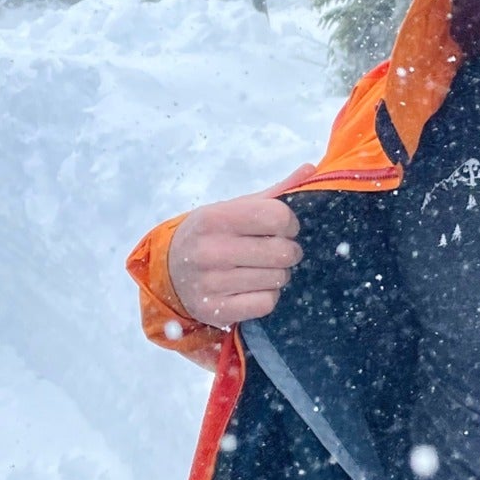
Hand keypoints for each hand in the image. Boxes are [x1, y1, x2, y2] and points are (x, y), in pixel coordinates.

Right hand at [166, 164, 316, 326]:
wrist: (168, 271)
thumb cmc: (212, 234)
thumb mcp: (233, 208)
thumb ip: (273, 193)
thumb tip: (310, 169)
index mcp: (214, 218)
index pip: (278, 216)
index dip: (289, 223)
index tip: (281, 228)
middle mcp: (209, 250)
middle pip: (283, 252)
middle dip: (288, 251)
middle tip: (277, 251)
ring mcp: (210, 283)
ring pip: (278, 279)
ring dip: (278, 274)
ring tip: (261, 269)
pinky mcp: (214, 310)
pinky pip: (267, 303)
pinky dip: (268, 296)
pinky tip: (253, 288)